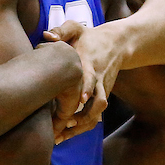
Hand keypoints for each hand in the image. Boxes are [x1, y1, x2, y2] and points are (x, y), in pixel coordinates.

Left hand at [44, 21, 120, 142]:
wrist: (118, 43)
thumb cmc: (89, 36)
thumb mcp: (77, 28)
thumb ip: (62, 30)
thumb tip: (46, 36)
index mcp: (90, 62)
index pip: (91, 77)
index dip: (88, 88)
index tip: (81, 100)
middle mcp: (98, 78)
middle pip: (98, 100)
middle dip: (83, 115)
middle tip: (65, 125)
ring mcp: (102, 89)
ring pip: (98, 112)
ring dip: (82, 125)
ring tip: (62, 136)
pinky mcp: (102, 95)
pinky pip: (96, 114)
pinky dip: (84, 125)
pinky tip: (67, 132)